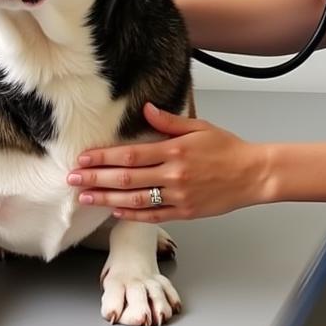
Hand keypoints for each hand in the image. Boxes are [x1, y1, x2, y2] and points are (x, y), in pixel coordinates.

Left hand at [67, 104, 267, 221]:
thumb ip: (170, 122)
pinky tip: (114, 211)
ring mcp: (178, 195)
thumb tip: (147, 110)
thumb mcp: (200, 127)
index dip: (103, 157)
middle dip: (95, 178)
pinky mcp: (185, 212)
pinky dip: (131, 214)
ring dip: (106, 198)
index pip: (130, 154)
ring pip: (134, 199)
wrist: (253, 174)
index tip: (83, 158)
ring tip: (85, 198)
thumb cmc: (227, 148)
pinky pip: (153, 215)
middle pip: (126, 178)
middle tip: (72, 180)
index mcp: (174, 150)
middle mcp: (173, 174)